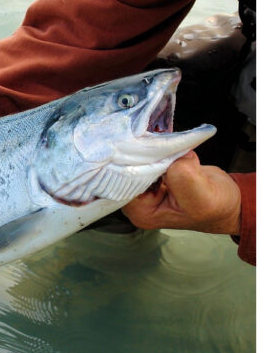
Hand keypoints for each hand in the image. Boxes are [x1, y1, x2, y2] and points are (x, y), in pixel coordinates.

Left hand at [122, 151, 241, 235]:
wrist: (229, 201)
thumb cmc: (216, 206)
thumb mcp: (199, 193)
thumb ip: (180, 174)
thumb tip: (170, 152)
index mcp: (142, 212)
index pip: (123, 184)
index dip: (131, 165)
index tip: (142, 147)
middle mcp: (138, 202)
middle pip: (127, 172)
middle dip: (140, 155)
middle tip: (152, 139)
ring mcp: (145, 188)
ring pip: (137, 162)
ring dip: (151, 150)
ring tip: (162, 142)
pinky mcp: (155, 174)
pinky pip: (149, 157)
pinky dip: (159, 149)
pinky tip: (168, 145)